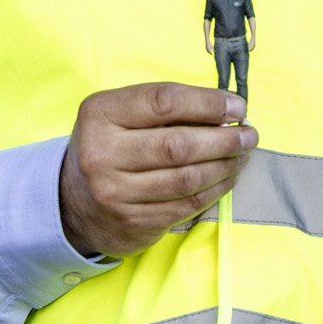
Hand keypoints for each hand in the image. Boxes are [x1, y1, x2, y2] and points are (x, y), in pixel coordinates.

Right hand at [58, 83, 256, 258]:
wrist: (73, 204)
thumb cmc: (109, 148)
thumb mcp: (119, 114)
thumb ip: (163, 108)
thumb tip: (225, 109)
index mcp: (100, 114)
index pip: (164, 101)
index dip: (208, 103)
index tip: (238, 106)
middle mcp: (103, 154)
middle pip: (179, 145)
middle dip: (225, 138)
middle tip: (249, 134)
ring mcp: (115, 193)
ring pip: (187, 179)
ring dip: (225, 165)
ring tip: (243, 154)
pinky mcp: (133, 223)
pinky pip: (186, 205)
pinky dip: (215, 190)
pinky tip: (227, 177)